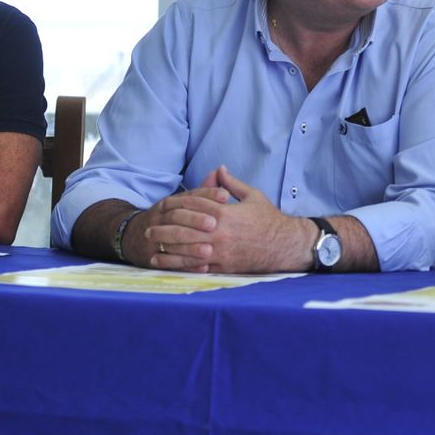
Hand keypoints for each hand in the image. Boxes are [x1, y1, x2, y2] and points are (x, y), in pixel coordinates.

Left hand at [138, 167, 308, 273]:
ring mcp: (221, 251)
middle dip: (163, 230)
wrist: (285, 244)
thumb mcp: (253, 196)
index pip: (193, 206)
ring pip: (186, 251)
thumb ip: (232, 183)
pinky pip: (198, 267)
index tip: (161, 207)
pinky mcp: (223, 267)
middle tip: (148, 230)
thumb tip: (219, 168)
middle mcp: (219, 232)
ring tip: (152, 249)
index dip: (175, 205)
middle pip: (183, 230)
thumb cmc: (269, 219)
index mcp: (225, 213)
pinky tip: (169, 265)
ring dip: (166, 249)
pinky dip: (181, 266)